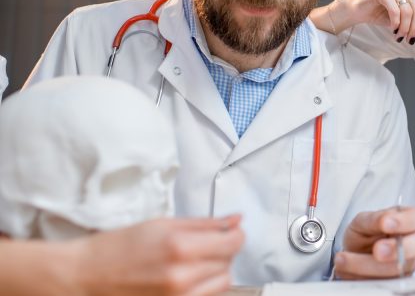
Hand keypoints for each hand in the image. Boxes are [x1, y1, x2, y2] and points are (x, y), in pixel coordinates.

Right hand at [73, 216, 243, 295]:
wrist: (83, 277)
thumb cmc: (117, 248)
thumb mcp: (162, 224)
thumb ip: (205, 223)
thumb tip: (237, 220)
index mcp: (181, 247)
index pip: (233, 243)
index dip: (235, 235)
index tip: (230, 232)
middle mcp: (182, 277)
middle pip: (228, 264)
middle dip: (222, 252)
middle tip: (204, 246)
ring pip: (221, 285)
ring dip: (215, 272)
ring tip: (193, 264)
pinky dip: (203, 289)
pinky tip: (186, 280)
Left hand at [334, 206, 414, 279]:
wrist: (354, 255)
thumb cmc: (364, 234)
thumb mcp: (364, 221)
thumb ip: (376, 219)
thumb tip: (386, 221)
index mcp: (410, 220)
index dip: (405, 222)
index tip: (386, 224)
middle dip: (400, 248)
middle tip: (377, 251)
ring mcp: (409, 264)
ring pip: (401, 268)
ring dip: (368, 266)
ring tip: (344, 259)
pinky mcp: (398, 282)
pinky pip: (386, 284)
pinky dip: (362, 278)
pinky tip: (347, 270)